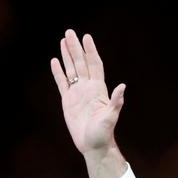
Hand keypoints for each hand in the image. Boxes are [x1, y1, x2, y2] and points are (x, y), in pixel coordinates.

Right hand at [50, 28, 125, 156]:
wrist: (93, 145)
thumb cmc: (104, 133)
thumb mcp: (111, 117)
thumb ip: (115, 102)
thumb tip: (122, 87)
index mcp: (99, 89)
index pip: (94, 64)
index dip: (90, 51)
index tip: (86, 37)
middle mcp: (88, 88)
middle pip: (81, 62)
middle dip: (76, 47)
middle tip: (69, 32)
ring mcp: (78, 93)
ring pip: (71, 69)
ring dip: (67, 56)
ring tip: (63, 40)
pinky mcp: (68, 101)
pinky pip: (62, 83)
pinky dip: (58, 72)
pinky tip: (54, 61)